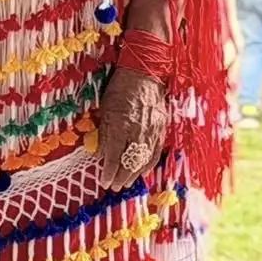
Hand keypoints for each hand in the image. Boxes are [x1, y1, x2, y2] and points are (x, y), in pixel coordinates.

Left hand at [97, 66, 167, 189]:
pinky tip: (142, 171)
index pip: (114, 156)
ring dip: (134, 174)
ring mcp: (151, 130)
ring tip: (126, 183)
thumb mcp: (105, 109)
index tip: (104, 181)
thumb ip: (104, 133)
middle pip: (130, 162)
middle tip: (114, 187)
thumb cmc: (119, 88)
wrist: (144, 73)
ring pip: (143, 160)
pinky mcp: (161, 128)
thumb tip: (101, 153)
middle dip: (121, 177)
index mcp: (121, 125)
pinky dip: (148, 164)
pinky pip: (155, 151)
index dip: (109, 172)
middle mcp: (137, 131)